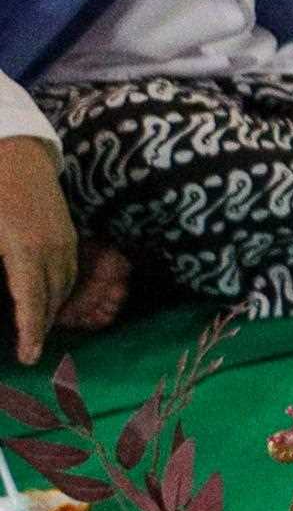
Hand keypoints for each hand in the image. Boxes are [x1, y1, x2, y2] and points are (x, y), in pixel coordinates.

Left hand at [0, 136, 72, 368]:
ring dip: (50, 311)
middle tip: (28, 353)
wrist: (17, 153)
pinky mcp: (68, 234)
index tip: (28, 357)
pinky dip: (58, 292)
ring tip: (35, 332)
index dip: (29, 331)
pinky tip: (46, 299)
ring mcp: (63, 241)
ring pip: (63, 287)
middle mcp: (50, 249)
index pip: (30, 300)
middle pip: (50, 299)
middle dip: (40, 328)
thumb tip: (5, 291)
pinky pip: (68, 273)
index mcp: (23, 249)